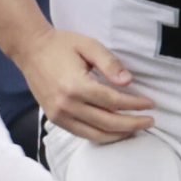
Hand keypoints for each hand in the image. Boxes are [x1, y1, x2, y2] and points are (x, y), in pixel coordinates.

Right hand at [23, 27, 153, 142]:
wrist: (30, 50)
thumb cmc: (61, 45)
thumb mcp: (88, 45)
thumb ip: (109, 63)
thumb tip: (127, 82)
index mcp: (76, 86)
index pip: (113, 101)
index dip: (134, 104)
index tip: (150, 104)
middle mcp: (66, 105)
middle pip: (107, 122)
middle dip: (132, 124)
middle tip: (150, 121)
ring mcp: (59, 115)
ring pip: (96, 134)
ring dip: (119, 135)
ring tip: (136, 129)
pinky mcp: (55, 119)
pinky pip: (82, 134)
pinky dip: (101, 135)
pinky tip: (115, 131)